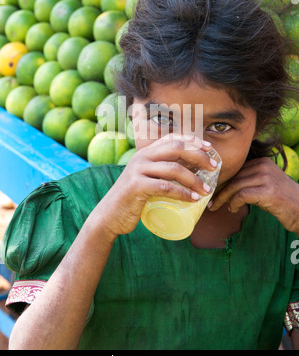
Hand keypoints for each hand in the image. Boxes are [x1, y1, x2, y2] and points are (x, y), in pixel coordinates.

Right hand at [97, 134, 217, 237]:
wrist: (108, 217)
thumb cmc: (132, 200)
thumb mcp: (146, 180)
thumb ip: (161, 174)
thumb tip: (190, 174)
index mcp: (145, 153)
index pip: (172, 138)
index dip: (193, 140)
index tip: (210, 148)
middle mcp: (141, 157)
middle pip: (176, 148)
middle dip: (199, 156)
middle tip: (214, 168)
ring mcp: (137, 170)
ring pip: (174, 169)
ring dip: (195, 180)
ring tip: (207, 190)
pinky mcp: (136, 186)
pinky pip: (165, 187)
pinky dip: (182, 193)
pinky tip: (193, 199)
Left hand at [208, 157, 298, 233]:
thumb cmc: (281, 200)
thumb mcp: (264, 184)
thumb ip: (248, 181)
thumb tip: (224, 187)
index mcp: (262, 161)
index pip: (236, 170)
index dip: (222, 181)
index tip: (213, 190)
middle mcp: (263, 166)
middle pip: (234, 177)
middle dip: (220, 190)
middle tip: (211, 202)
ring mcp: (266, 178)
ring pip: (235, 186)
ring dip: (223, 198)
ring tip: (217, 207)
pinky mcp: (267, 191)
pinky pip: (242, 195)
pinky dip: (233, 203)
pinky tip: (232, 209)